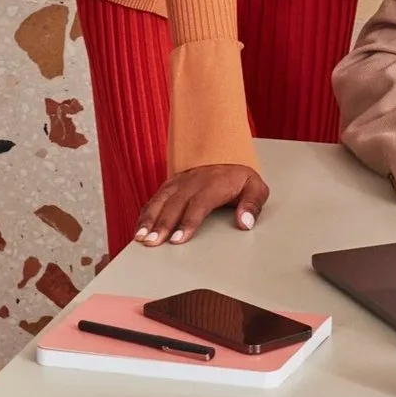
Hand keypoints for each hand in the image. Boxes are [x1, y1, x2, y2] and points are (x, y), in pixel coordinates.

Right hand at [132, 164, 268, 245]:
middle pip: (175, 204)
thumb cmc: (240, 177)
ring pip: (161, 200)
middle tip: (153, 243)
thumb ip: (252, 204)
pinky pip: (155, 198)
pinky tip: (139, 228)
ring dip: (149, 219)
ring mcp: (180, 182)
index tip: (178, 240)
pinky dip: (145, 213)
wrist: (226, 153)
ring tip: (140, 237)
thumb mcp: (256, 187)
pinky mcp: (170, 184)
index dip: (187, 222)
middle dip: (162, 224)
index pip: (199, 203)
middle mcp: (193, 181)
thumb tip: (245, 222)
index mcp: (215, 183)